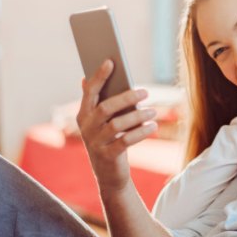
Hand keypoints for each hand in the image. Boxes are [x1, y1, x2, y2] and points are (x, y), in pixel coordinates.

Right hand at [76, 60, 157, 192]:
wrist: (109, 174)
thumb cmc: (110, 140)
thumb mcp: (103, 122)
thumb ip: (101, 101)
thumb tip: (89, 77)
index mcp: (83, 114)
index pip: (89, 91)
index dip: (99, 76)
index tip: (110, 61)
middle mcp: (86, 128)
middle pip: (106, 107)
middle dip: (127, 97)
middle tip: (146, 92)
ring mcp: (95, 143)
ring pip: (117, 124)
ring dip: (138, 116)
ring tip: (153, 111)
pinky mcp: (107, 156)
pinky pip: (126, 141)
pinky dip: (141, 132)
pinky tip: (153, 126)